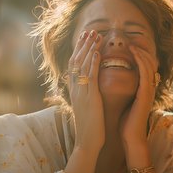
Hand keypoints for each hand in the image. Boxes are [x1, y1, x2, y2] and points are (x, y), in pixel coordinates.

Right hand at [67, 30, 104, 154]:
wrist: (88, 141)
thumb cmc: (91, 126)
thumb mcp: (87, 106)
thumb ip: (87, 94)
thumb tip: (90, 85)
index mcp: (75, 90)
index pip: (74, 65)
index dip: (79, 50)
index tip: (85, 38)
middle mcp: (75, 89)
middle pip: (76, 60)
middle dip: (83, 45)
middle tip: (90, 30)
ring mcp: (81, 92)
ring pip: (82, 65)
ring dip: (89, 48)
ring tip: (96, 35)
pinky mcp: (90, 98)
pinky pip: (90, 77)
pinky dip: (93, 63)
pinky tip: (98, 52)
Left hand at [119, 45, 157, 151]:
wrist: (131, 138)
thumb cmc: (125, 122)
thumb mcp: (125, 102)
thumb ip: (126, 91)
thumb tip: (116, 82)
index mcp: (144, 90)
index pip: (145, 67)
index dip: (139, 56)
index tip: (129, 46)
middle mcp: (149, 88)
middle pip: (149, 64)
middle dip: (142, 51)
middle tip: (131, 41)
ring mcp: (149, 91)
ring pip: (149, 66)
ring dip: (141, 53)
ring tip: (132, 44)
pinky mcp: (146, 94)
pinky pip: (145, 73)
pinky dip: (141, 61)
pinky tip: (133, 54)